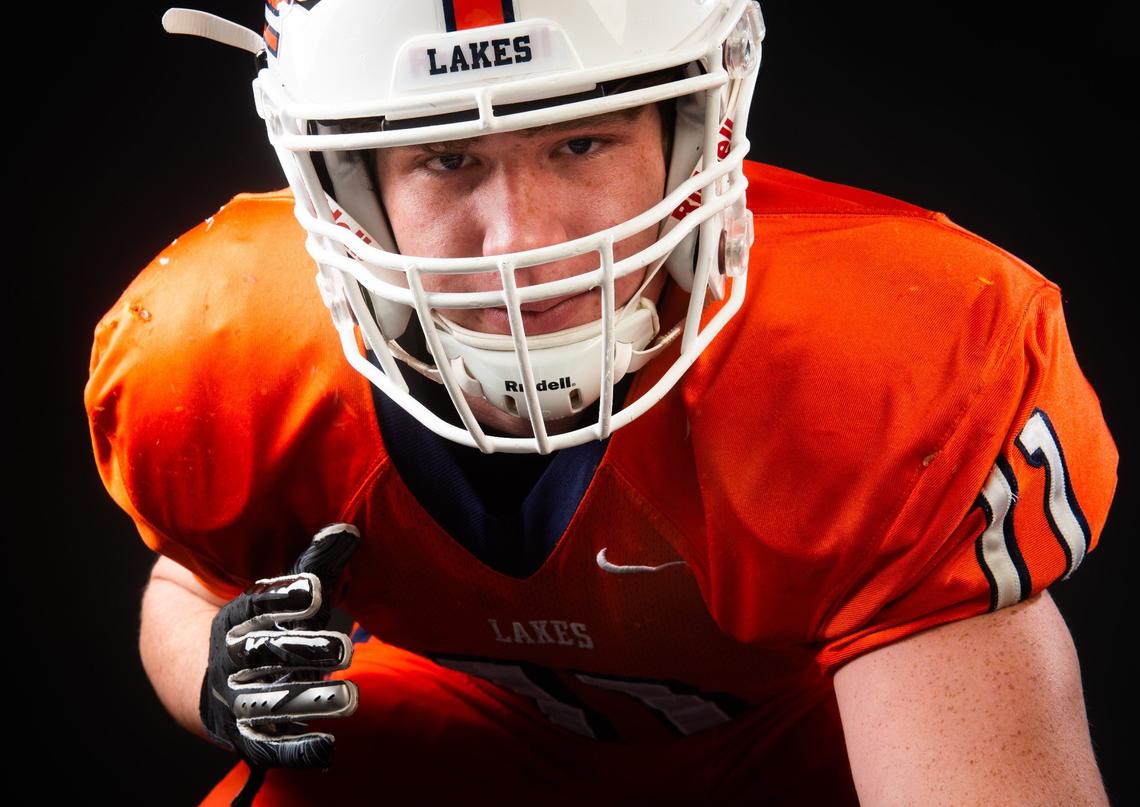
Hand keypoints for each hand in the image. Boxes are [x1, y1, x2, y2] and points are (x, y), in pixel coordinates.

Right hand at [199, 524, 360, 781]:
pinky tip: (328, 747)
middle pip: (265, 653)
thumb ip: (317, 565)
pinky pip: (269, 744)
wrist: (210, 676)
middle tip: (344, 648)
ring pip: (269, 700)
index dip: (284, 598)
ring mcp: (239, 699)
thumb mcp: (288, 595)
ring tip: (348, 696)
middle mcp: (233, 659)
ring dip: (308, 699)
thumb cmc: (268, 626)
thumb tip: (350, 530)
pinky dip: (296, 749)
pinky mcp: (248, 733)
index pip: (256, 606)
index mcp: (235, 618)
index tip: (316, 591)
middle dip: (304, 650)